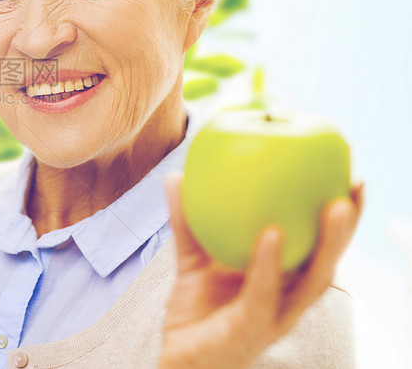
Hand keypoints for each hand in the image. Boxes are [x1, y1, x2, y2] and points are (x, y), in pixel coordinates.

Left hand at [157, 171, 363, 368]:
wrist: (181, 357)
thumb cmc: (197, 310)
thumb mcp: (193, 257)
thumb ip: (187, 220)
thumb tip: (175, 176)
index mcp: (283, 278)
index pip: (318, 244)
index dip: (339, 216)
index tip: (351, 178)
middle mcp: (288, 298)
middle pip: (327, 261)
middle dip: (346, 228)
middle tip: (351, 191)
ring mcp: (275, 316)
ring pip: (312, 281)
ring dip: (328, 245)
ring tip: (334, 209)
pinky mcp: (252, 329)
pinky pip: (264, 294)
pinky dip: (270, 265)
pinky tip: (272, 236)